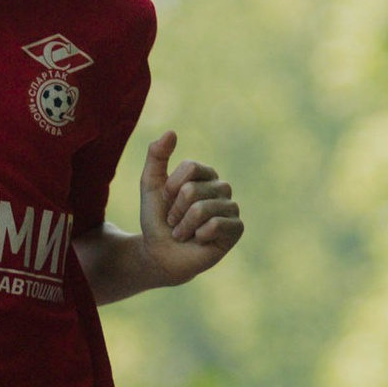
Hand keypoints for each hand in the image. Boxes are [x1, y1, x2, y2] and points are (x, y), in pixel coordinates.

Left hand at [137, 128, 241, 285]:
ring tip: (185, 232)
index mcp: (205, 173)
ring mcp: (231, 208)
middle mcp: (222, 187)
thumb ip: (156, 156)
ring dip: (184, 226)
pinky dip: (198, 235)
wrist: (161, 254)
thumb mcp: (151, 185)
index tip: (167, 200)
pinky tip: (200, 240)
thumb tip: (171, 132)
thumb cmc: (158, 220)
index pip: (189, 167)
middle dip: (175, 211)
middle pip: (192, 190)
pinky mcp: (236, 229)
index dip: (170, 187)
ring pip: (201, 209)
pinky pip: (215, 225)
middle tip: (176, 222)